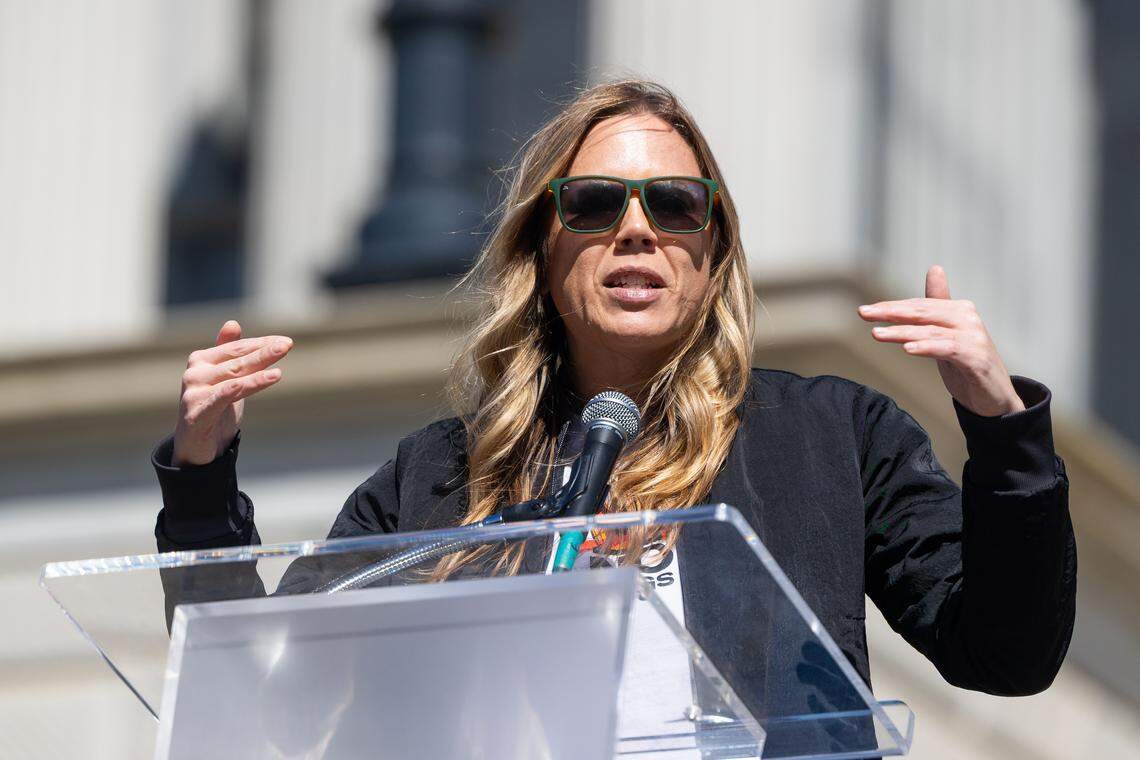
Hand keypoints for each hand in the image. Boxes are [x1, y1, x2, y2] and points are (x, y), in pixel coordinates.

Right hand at [172, 320, 293, 465]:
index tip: (286, 341)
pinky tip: (267, 379)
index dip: (261, 344)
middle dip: (264, 352)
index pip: (237, 348)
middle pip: (237, 360)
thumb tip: (232, 323)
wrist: (196, 447)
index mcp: (201, 360)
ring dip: (258, 370)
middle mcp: (195, 372)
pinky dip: (245, 386)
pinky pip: (224, 396)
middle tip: (287, 344)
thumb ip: (229, 353)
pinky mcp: (196, 412)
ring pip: (234, 376)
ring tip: (280, 369)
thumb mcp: (226, 380)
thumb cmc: (214, 410)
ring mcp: (194, 392)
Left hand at [858, 265, 1024, 416]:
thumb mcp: (947, 333)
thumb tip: (934, 269)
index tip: (865, 311)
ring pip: (931, 331)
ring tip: (877, 333)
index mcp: (959, 310)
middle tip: (863, 313)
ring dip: (902, 332)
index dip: (891, 307)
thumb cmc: (968, 363)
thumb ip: (937, 306)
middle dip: (890, 313)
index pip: (919, 306)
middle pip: (923, 313)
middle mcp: (968, 319)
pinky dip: (927, 347)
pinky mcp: (977, 358)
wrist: (995, 397)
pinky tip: (907, 348)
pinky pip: (948, 349)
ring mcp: (974, 338)